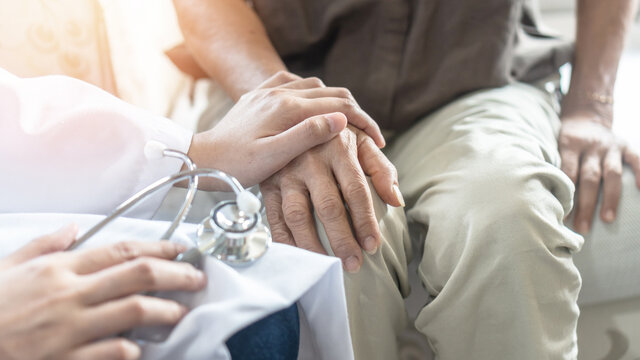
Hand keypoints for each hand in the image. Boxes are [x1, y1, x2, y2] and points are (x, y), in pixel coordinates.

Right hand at [0, 224, 205, 359]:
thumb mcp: (8, 266)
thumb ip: (45, 245)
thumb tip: (74, 228)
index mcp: (60, 268)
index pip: (121, 250)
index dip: (158, 248)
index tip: (180, 251)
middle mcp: (70, 294)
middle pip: (138, 275)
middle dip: (176, 275)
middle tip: (197, 278)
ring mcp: (70, 328)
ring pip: (134, 311)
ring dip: (166, 310)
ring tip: (181, 312)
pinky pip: (112, 352)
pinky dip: (132, 349)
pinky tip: (142, 348)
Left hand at [188, 71, 385, 188]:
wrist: (200, 158)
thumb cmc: (236, 165)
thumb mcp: (273, 157)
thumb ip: (307, 136)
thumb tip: (340, 120)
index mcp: (287, 108)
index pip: (337, 106)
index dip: (363, 122)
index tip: (377, 141)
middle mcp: (280, 93)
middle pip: (330, 92)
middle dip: (354, 111)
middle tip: (369, 134)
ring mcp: (268, 92)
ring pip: (314, 85)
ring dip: (334, 101)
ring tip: (346, 123)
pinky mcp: (258, 96)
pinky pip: (292, 84)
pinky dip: (311, 93)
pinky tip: (312, 106)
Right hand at [261, 125, 403, 272]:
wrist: (290, 117)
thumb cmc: (334, 134)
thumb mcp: (361, 141)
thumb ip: (381, 169)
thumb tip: (396, 201)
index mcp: (338, 147)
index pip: (355, 190)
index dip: (365, 220)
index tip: (372, 246)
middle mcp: (310, 159)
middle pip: (328, 207)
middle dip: (342, 239)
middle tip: (353, 264)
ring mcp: (285, 172)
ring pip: (298, 215)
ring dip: (312, 245)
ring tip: (327, 265)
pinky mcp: (267, 183)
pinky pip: (274, 216)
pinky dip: (285, 240)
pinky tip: (298, 256)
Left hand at [559, 110, 639, 233]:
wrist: (585, 115)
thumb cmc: (566, 140)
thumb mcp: (555, 145)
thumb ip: (554, 166)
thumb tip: (542, 197)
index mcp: (570, 145)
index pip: (567, 173)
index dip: (565, 194)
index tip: (562, 217)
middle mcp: (591, 146)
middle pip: (589, 177)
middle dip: (586, 204)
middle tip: (582, 227)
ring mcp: (610, 146)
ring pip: (612, 174)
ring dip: (610, 198)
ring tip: (607, 219)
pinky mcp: (626, 145)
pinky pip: (637, 159)